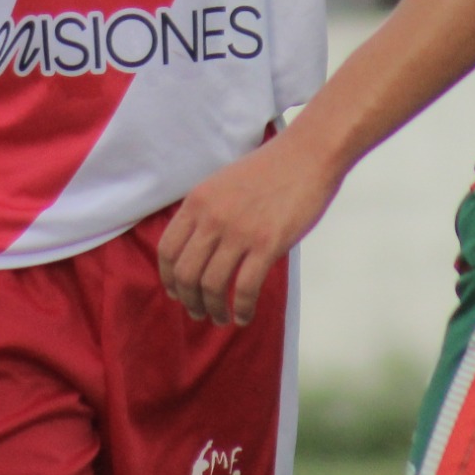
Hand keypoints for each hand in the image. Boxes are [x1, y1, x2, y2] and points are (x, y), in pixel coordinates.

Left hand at [158, 130, 341, 326]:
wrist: (307, 155)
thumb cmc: (269, 170)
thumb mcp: (222, 184)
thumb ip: (205, 212)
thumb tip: (196, 250)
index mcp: (197, 201)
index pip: (167, 250)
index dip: (168, 278)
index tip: (176, 292)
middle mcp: (212, 218)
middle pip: (186, 274)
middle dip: (189, 300)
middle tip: (198, 312)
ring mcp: (239, 232)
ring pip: (212, 286)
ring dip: (214, 310)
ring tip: (222, 319)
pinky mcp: (267, 244)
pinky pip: (245, 288)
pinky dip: (242, 309)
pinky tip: (245, 316)